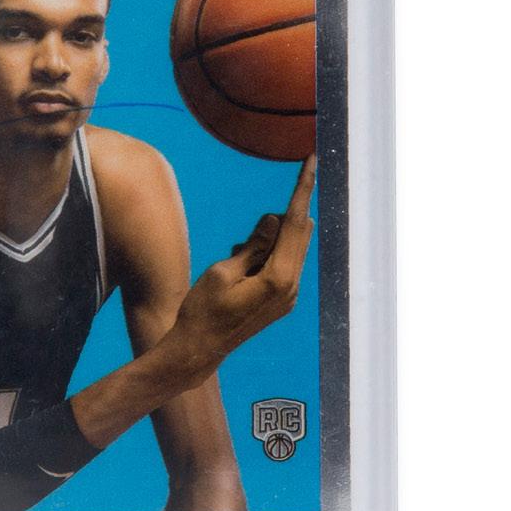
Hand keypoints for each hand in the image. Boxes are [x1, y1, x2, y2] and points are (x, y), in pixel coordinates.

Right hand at [163, 155, 315, 375]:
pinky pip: (282, 264)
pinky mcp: (281, 301)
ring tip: (234, 260)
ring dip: (269, 240)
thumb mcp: (223, 271)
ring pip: (291, 249)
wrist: (198, 350)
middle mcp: (290, 287)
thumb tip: (274, 219)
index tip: (312, 161)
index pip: (294, 222)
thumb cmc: (203, 310)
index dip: (302, 188)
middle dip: (279, 219)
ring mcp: (288, 297)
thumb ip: (254, 244)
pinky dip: (267, 254)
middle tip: (245, 235)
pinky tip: (239, 267)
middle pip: (298, 233)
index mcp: (278, 278)